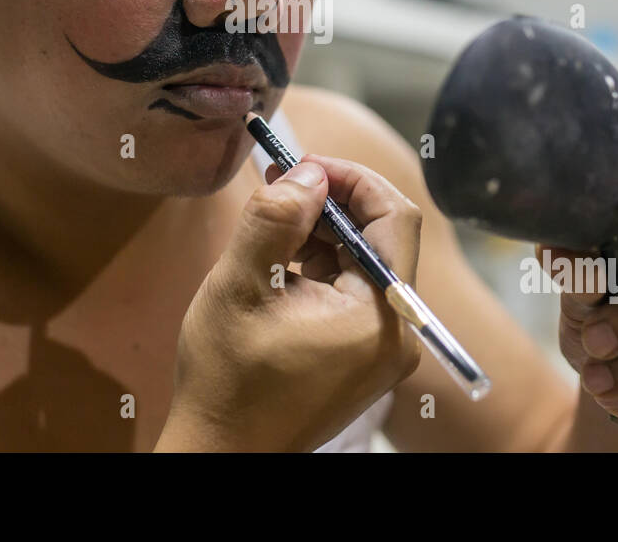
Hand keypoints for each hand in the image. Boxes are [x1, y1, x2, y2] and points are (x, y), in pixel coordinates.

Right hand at [157, 154, 421, 451]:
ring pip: (363, 261)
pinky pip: (352, 291)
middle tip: (278, 184)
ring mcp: (381, 348)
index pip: (395, 217)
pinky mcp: (361, 356)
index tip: (301, 165)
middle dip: (330, 203)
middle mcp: (395, 333)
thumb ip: (276, 219)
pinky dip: (319, 266)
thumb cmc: (228, 379)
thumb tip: (309, 173)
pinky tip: (278, 264)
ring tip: (269, 229)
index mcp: (379, 317)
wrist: (223, 452)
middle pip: (381, 237)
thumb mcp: (240, 285)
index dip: (351, 178)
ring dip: (320, 233)